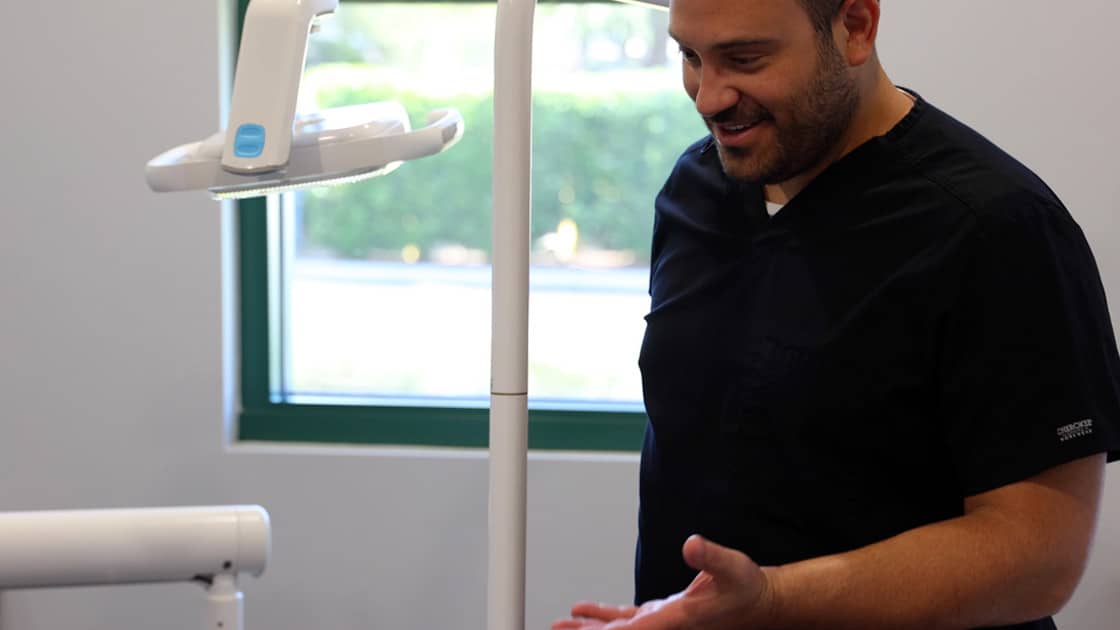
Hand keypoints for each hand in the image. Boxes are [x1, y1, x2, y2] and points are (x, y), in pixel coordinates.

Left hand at [551, 535, 774, 629]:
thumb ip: (711, 557)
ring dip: (590, 627)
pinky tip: (584, 612)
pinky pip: (627, 619)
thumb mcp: (733, 567)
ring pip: (619, 628)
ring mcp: (662, 622)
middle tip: (558, 628)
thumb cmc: (746, 587)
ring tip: (561, 624)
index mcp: (680, 619)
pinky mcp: (662, 615)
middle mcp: (667, 626)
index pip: (639, 629)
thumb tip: (691, 544)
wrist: (756, 602)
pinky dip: (604, 616)